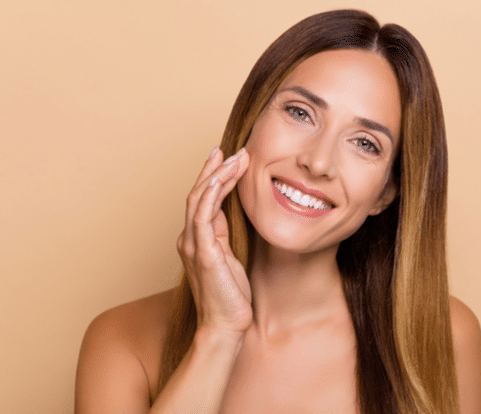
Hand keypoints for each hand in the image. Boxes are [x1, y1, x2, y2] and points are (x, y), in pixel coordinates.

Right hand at [177, 147, 251, 338]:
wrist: (225, 325)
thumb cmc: (230, 294)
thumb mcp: (230, 257)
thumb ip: (225, 234)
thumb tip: (230, 211)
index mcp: (197, 238)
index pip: (203, 199)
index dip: (215, 176)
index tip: (230, 158)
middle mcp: (189, 238)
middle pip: (197, 193)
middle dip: (215, 168)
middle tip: (232, 150)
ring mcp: (193, 245)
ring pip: (198, 200)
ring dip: (216, 175)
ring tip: (233, 158)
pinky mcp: (203, 254)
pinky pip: (202, 218)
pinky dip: (209, 195)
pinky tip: (219, 180)